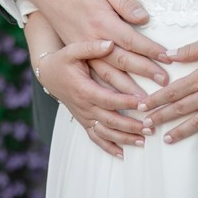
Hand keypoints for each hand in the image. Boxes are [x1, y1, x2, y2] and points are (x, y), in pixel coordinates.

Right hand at [19, 0, 169, 95]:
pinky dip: (107, 97)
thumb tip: (143, 18)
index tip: (168, 58)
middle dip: (145, 73)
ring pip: (108, 78)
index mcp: (101, 23)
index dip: (151, 50)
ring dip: (128, 93)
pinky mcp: (79, 58)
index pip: (131, 41)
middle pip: (122, 63)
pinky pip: (94, 82)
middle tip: (165, 84)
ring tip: (145, 104)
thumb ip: (124, 2)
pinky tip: (119, 110)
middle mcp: (92, 42)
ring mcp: (83, 54)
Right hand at [36, 39, 155, 158]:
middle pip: (110, 120)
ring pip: (105, 132)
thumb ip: (92, 47)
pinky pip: (95, 138)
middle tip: (150, 126)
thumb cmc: (62, 60)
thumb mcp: (73, 50)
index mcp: (84, 90)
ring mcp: (84, 116)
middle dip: (130, 125)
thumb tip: (110, 43)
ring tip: (143, 140)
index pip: (108, 99)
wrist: (48, 74)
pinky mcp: (83, 121)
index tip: (143, 103)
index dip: (125, 102)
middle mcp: (84, 107)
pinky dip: (108, 147)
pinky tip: (122, 154)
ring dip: (124, 138)